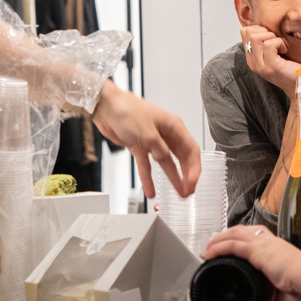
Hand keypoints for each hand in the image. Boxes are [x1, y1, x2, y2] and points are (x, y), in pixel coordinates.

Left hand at [92, 81, 201, 198]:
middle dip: (186, 176)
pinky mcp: (139, 146)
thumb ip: (161, 151)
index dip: (194, 168)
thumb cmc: (127, 110)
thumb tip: (166, 162)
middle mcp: (166, 134)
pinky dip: (148, 178)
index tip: (192, 183)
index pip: (192, 150)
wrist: (106, 107)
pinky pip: (146, 166)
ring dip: (171, 178)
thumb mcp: (149, 134)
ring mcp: (153, 141)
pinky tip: (150, 189)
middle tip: (187, 191)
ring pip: (166, 164)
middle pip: (181, 158)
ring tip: (176, 193)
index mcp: (174, 126)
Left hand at [203, 225, 300, 300]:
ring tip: (206, 250)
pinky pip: (232, 245)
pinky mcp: (258, 250)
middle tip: (212, 246)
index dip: (240, 241)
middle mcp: (269, 242)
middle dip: (224, 236)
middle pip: (241, 231)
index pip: (255, 238)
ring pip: (234, 234)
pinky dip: (218, 248)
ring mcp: (263, 244)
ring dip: (217, 240)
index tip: (229, 249)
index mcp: (276, 250)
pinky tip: (208, 254)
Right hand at [239, 25, 300, 93]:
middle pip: (249, 32)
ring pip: (256, 37)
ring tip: (280, 46)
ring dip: (272, 36)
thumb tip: (263, 25)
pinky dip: (279, 43)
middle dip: (265, 31)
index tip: (271, 36)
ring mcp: (260, 65)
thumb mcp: (273, 53)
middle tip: (276, 40)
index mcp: (251, 58)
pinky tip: (284, 50)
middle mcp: (252, 62)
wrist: (299, 85)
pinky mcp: (271, 66)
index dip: (259, 28)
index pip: (245, 32)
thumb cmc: (290, 67)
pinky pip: (269, 44)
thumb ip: (264, 42)